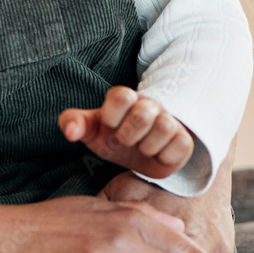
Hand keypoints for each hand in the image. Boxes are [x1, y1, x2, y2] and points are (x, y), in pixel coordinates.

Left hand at [60, 86, 194, 179]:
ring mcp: (168, 120)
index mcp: (124, 98)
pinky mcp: (183, 139)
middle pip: (143, 114)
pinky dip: (165, 156)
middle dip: (128, 135)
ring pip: (164, 127)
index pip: (121, 96)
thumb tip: (70, 132)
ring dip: (147, 146)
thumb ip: (72, 122)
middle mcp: (148, 105)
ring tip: (140, 148)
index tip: (109, 127)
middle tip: (124, 141)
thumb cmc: (111, 136)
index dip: (112, 116)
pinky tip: (156, 155)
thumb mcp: (90, 130)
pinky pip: (180, 145)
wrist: (137, 153)